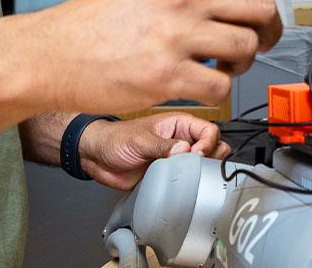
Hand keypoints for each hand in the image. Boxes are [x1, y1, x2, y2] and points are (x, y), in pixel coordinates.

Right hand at [19, 0, 280, 113]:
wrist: (51, 53)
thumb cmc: (94, 22)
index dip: (265, 1)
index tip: (262, 17)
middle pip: (260, 10)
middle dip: (266, 33)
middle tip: (255, 46)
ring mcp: (176, 36)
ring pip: (246, 49)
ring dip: (241, 65)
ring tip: (219, 67)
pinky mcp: (165, 77)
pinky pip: (221, 88)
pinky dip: (217, 93)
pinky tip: (199, 87)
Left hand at [78, 112, 230, 189]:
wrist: (98, 158)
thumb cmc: (115, 139)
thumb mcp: (139, 140)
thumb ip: (162, 145)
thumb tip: (185, 150)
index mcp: (179, 124)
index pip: (208, 130)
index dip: (208, 143)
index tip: (196, 155)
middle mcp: (182, 140)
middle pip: (213, 147)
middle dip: (211, 158)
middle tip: (197, 167)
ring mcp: (178, 158)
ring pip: (204, 165)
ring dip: (202, 171)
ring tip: (190, 176)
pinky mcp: (171, 175)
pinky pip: (189, 180)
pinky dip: (191, 184)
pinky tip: (183, 187)